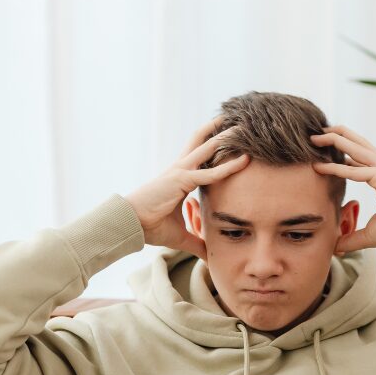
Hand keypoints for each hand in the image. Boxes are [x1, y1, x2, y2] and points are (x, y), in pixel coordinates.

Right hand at [124, 115, 249, 259]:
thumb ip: (197, 243)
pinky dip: (228, 167)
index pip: (200, 155)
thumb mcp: (181, 236)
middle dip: (219, 128)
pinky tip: (244, 160)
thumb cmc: (151, 227)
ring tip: (244, 126)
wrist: (130, 224)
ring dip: (226, 137)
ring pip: (208, 148)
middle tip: (237, 118)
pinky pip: (209, 173)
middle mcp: (180, 168)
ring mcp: (180, 171)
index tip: (229, 136)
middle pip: (202, 140)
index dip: (213, 144)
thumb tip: (209, 256)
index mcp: (180, 176)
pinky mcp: (181, 180)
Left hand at [310, 125, 375, 253]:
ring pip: (356, 150)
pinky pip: (356, 171)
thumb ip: (352, 238)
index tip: (323, 150)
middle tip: (317, 133)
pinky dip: (337, 168)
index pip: (359, 159)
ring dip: (335, 142)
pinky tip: (321, 167)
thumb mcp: (371, 233)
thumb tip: (336, 248)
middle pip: (358, 145)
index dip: (342, 153)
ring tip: (316, 137)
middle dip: (337, 137)